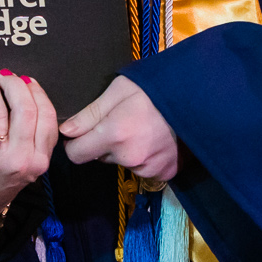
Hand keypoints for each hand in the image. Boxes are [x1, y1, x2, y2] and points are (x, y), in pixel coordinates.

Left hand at [0, 68, 56, 239]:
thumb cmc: (0, 181)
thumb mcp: (29, 165)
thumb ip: (35, 137)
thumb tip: (28, 91)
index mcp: (38, 160)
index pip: (46, 116)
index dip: (36, 92)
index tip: (27, 80)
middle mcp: (19, 160)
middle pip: (25, 108)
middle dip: (14, 84)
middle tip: (5, 76)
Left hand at [60, 75, 179, 181]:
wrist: (196, 99)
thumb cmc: (153, 89)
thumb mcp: (118, 90)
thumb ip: (90, 113)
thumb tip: (66, 131)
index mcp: (114, 134)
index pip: (76, 154)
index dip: (76, 143)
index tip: (84, 133)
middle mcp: (130, 157)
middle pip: (100, 157)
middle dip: (104, 143)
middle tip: (122, 123)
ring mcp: (149, 168)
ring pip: (122, 163)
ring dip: (126, 151)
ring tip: (142, 129)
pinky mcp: (165, 173)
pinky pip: (143, 169)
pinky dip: (145, 158)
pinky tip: (154, 141)